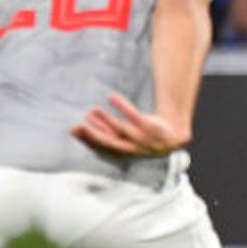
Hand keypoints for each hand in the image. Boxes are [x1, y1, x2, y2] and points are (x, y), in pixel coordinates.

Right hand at [72, 93, 190, 156]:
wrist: (173, 136)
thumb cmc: (142, 136)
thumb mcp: (122, 135)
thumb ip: (103, 131)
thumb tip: (76, 128)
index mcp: (123, 151)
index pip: (102, 147)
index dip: (88, 140)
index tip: (74, 129)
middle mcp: (131, 147)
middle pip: (110, 142)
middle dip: (95, 134)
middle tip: (79, 125)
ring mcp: (141, 139)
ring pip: (121, 130)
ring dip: (107, 120)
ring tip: (93, 109)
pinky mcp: (150, 127)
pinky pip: (135, 116)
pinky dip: (123, 107)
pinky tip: (112, 96)